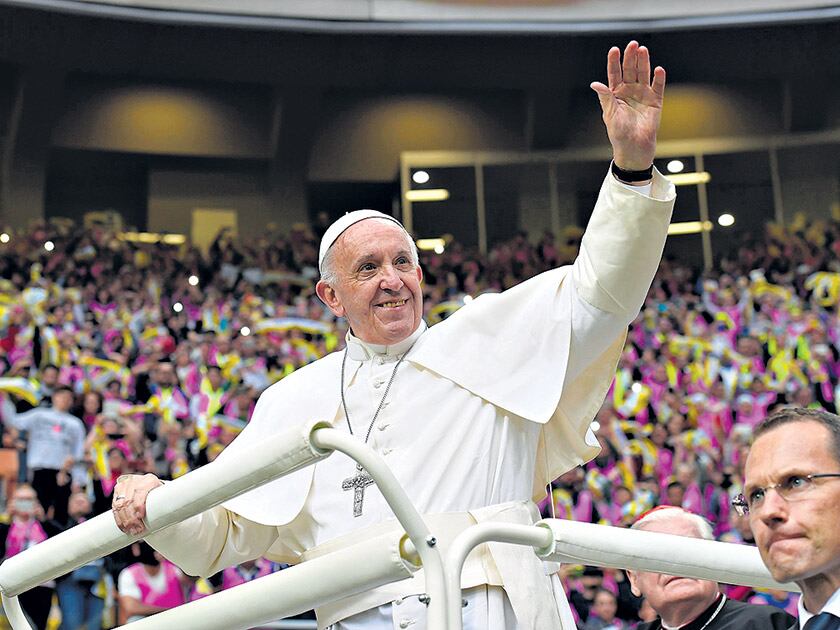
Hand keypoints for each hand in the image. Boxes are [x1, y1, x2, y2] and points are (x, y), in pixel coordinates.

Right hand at [112, 473, 162, 535]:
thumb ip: (166, 504)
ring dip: (124, 521)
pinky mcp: (118, 490)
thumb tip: (172, 516)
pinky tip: (123, 527)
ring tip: (131, 531)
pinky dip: (118, 519)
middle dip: (131, 518)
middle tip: (137, 531)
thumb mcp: (164, 497)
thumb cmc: (160, 497)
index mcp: (150, 480)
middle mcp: (136, 480)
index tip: (141, 517)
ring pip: (120, 505)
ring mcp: (125, 484)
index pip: (140, 492)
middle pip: (129, 501)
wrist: (151, 490)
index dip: (139, 505)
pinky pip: (115, 506)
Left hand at [591, 41, 665, 170]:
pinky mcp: (655, 101)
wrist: (633, 147)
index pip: (614, 74)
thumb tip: (595, 83)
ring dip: (643, 62)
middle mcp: (629, 91)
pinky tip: (658, 69)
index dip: (614, 62)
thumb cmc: (619, 133)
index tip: (614, 50)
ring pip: (643, 74)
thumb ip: (605, 97)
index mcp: (615, 94)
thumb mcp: (610, 114)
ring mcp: (643, 94)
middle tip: (632, 45)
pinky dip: (659, 78)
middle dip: (630, 57)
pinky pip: (658, 87)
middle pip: (630, 70)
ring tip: (643, 50)